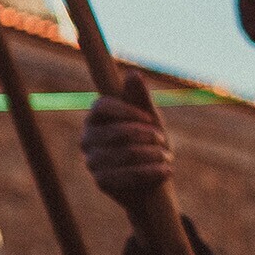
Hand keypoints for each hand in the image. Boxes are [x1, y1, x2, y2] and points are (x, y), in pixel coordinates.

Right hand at [80, 73, 171, 215]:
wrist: (150, 181)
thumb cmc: (147, 144)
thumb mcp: (148, 119)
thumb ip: (139, 98)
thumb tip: (133, 73)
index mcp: (94, 118)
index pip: (102, 106)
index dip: (128, 111)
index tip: (149, 119)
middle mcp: (87, 139)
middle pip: (118, 131)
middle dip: (147, 135)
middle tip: (163, 140)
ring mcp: (92, 161)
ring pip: (127, 153)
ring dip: (154, 154)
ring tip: (167, 157)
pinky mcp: (101, 182)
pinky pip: (128, 175)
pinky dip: (152, 172)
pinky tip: (166, 170)